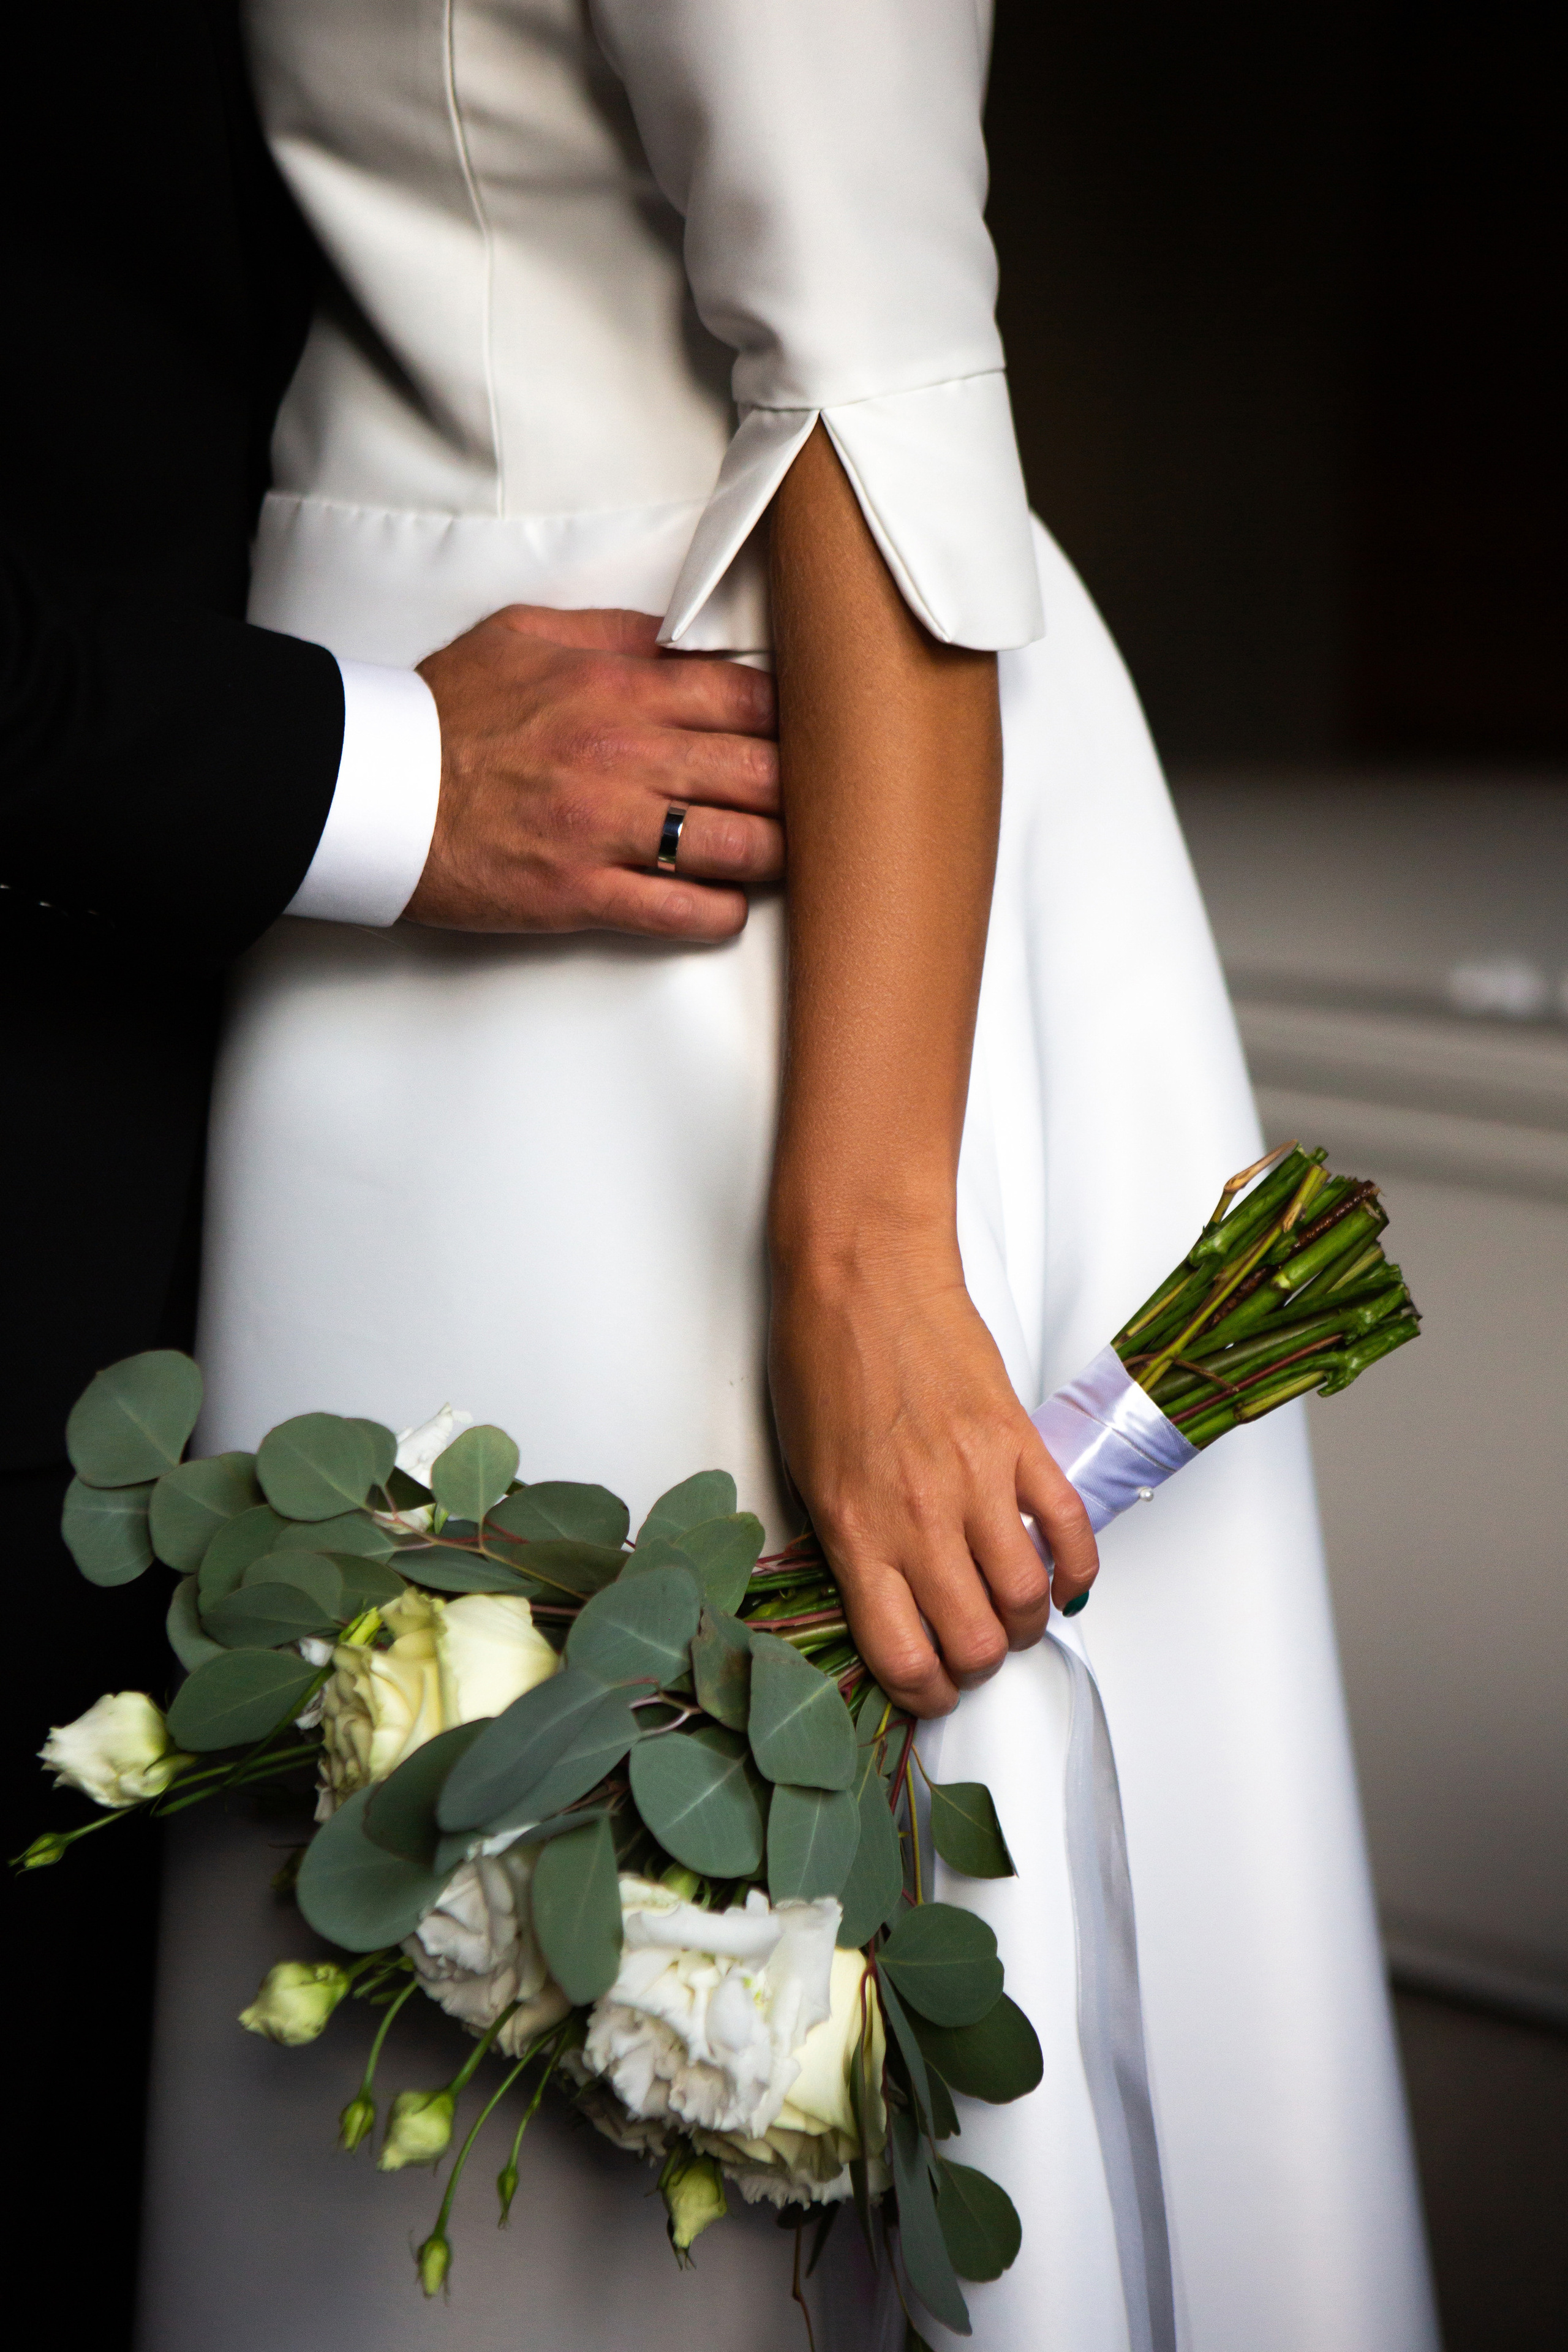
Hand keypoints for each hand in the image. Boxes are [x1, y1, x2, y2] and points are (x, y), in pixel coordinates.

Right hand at [407, 605, 779, 935]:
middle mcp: (623, 756)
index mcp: (618, 689)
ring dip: (771, 855)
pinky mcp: (582, 891)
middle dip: (796, 791)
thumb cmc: (447, 714)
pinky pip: (679, 910)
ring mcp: (606, 829)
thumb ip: (613, 633)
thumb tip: (679, 637)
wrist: (378, 788)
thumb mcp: (526, 634)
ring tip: (774, 856)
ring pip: (735, 845)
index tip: (799, 736)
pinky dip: (718, 913)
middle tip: (806, 804)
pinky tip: (726, 905)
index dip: (788, 722)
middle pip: (759, 773)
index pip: (746, 701)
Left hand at [769, 1237, 1098, 1717]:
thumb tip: (882, 1601)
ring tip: (1009, 1614)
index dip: (922, 1695)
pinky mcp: (1018, 1443)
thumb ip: (848, 1542)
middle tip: (968, 1651)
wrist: (861, 1272)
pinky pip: (1068, 1530)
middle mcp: (917, 1517)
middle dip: (975, 1665)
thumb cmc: (820, 1357)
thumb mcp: (808, 1470)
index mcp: (855, 1531)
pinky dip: (1075, 1571)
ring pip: (1024, 1601)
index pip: (901, 1657)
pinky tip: (1063, 1581)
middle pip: (972, 1643)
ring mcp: (975, 1481)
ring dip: (1023, 1624)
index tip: (927, 1690)